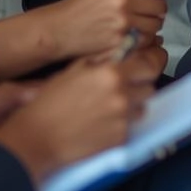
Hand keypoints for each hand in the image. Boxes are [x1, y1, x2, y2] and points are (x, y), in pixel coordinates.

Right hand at [0, 48, 158, 183]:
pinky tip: (102, 122)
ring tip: (110, 107)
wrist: (38, 138)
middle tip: (126, 86)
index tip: (151, 61)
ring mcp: (122, 118)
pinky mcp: (121, 138)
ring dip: (133, 105)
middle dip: (140, 84)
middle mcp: (121, 94)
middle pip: (150, 85)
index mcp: (110, 73)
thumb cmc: (50, 104)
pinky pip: (132, 126)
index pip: (149, 63)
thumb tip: (122, 52)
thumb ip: (101, 61)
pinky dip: (122, 123)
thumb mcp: (73, 71)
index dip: (152, 61)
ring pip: (143, 107)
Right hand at [37, 0, 168, 59]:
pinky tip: (133, 36)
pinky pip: (147, 40)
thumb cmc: (81, 5)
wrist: (61, 29)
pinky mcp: (122, 41)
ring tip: (138, 25)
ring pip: (156, 25)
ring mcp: (123, 22)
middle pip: (161, 5)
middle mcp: (123, 0)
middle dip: (155, 10)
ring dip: (151, 26)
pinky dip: (144, 39)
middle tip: (145, 13)